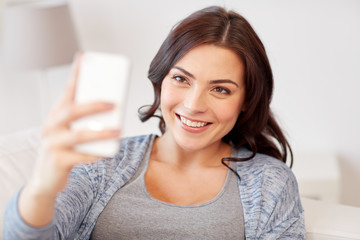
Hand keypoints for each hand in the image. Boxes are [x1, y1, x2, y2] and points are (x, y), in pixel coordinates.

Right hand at [26, 52, 120, 197]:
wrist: (45, 179)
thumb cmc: (63, 149)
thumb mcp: (69, 131)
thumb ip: (85, 120)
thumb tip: (114, 108)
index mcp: (56, 114)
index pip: (66, 91)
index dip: (75, 74)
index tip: (84, 57)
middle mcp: (50, 126)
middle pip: (72, 111)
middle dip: (94, 105)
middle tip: (114, 104)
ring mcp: (52, 144)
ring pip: (79, 135)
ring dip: (102, 132)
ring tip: (119, 130)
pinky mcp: (58, 161)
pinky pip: (81, 157)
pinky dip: (97, 154)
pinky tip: (109, 152)